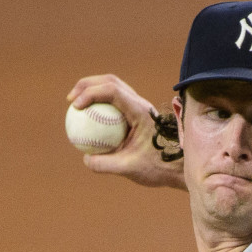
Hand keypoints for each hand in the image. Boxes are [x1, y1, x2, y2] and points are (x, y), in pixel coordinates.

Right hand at [66, 74, 185, 189]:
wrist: (179, 167)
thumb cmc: (159, 167)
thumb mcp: (131, 169)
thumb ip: (106, 164)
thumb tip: (85, 159)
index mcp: (140, 111)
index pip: (112, 90)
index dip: (90, 93)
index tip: (76, 107)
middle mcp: (140, 104)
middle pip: (111, 81)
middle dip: (87, 85)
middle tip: (71, 100)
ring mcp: (139, 107)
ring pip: (113, 89)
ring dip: (93, 91)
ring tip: (76, 106)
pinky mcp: (137, 115)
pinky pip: (115, 104)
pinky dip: (100, 106)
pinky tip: (87, 121)